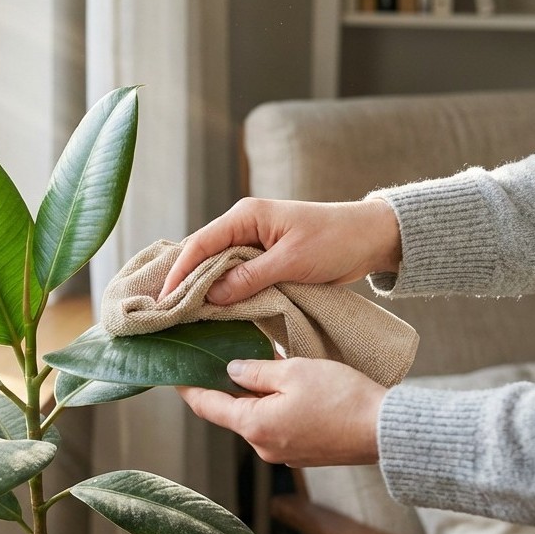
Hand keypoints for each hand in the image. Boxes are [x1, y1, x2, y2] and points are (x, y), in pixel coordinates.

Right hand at [159, 197, 401, 303]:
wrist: (370, 237)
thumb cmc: (334, 240)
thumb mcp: (291, 261)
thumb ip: (250, 277)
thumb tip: (211, 296)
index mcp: (246, 216)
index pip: (200, 244)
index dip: (179, 273)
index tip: (164, 301)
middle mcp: (244, 226)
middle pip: (203, 256)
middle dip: (185, 283)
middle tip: (165, 314)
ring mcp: (254, 243)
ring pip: (218, 268)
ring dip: (204, 291)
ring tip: (182, 317)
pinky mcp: (265, 260)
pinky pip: (236, 277)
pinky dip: (224, 293)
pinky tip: (213, 312)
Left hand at [177, 358, 384, 466]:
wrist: (384, 430)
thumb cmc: (341, 397)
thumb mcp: (293, 372)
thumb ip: (256, 371)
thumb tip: (231, 371)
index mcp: (254, 426)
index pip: (207, 406)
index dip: (188, 388)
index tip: (174, 374)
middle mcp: (264, 447)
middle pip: (232, 412)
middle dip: (226, 386)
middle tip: (219, 356)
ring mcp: (284, 454)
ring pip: (257, 418)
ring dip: (255, 395)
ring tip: (260, 365)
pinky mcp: (304, 453)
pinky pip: (278, 426)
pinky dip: (274, 406)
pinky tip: (286, 386)